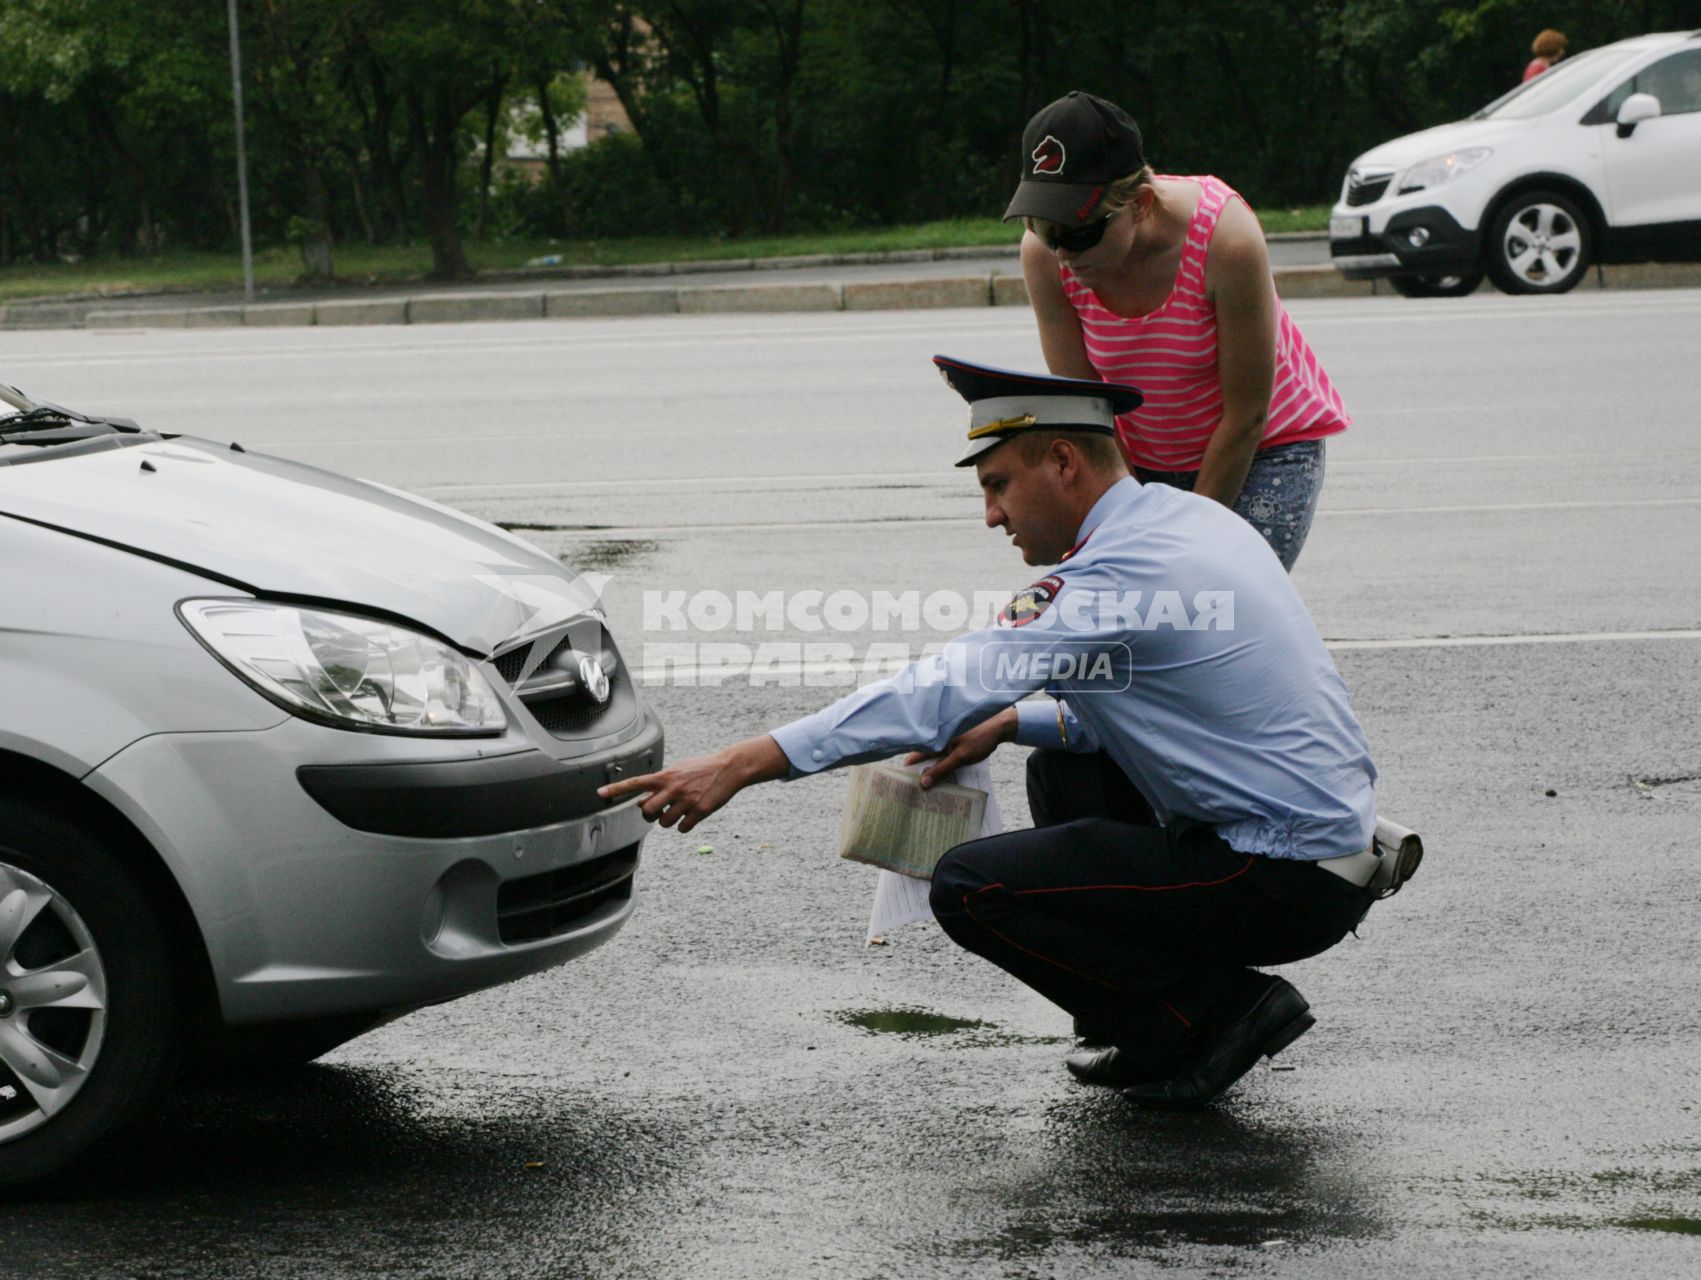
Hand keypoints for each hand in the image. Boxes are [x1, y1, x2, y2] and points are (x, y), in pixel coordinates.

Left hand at [597, 734, 787, 833]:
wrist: (729, 768)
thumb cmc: (701, 769)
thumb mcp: (678, 770)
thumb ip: (660, 785)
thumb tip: (642, 802)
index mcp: (666, 776)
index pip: (636, 783)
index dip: (617, 789)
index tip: (599, 793)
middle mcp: (673, 788)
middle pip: (648, 812)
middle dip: (651, 816)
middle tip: (660, 812)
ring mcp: (686, 800)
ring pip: (665, 823)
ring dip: (670, 821)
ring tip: (681, 810)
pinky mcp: (700, 811)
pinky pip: (683, 828)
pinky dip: (685, 826)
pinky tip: (693, 816)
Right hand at [903, 707, 1017, 788]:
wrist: (998, 728)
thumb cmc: (979, 739)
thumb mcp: (960, 757)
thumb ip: (941, 769)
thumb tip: (923, 783)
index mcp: (934, 739)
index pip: (913, 756)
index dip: (908, 770)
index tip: (907, 786)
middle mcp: (936, 739)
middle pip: (920, 758)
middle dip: (919, 773)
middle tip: (919, 791)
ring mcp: (943, 740)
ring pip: (931, 758)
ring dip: (930, 770)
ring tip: (929, 787)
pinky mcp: (951, 743)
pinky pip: (941, 756)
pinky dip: (939, 766)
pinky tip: (942, 776)